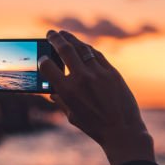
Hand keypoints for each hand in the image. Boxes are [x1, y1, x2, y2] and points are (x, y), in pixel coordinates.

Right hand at [38, 29, 154, 164]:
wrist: (122, 131)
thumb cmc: (95, 127)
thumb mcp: (72, 116)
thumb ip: (61, 101)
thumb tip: (52, 93)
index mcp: (67, 91)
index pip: (48, 67)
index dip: (42, 60)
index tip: (42, 57)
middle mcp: (82, 78)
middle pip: (65, 50)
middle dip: (55, 39)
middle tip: (50, 33)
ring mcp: (98, 73)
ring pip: (82, 48)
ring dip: (71, 39)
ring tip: (64, 35)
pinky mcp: (112, 72)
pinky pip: (97, 55)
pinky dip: (87, 49)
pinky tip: (83, 46)